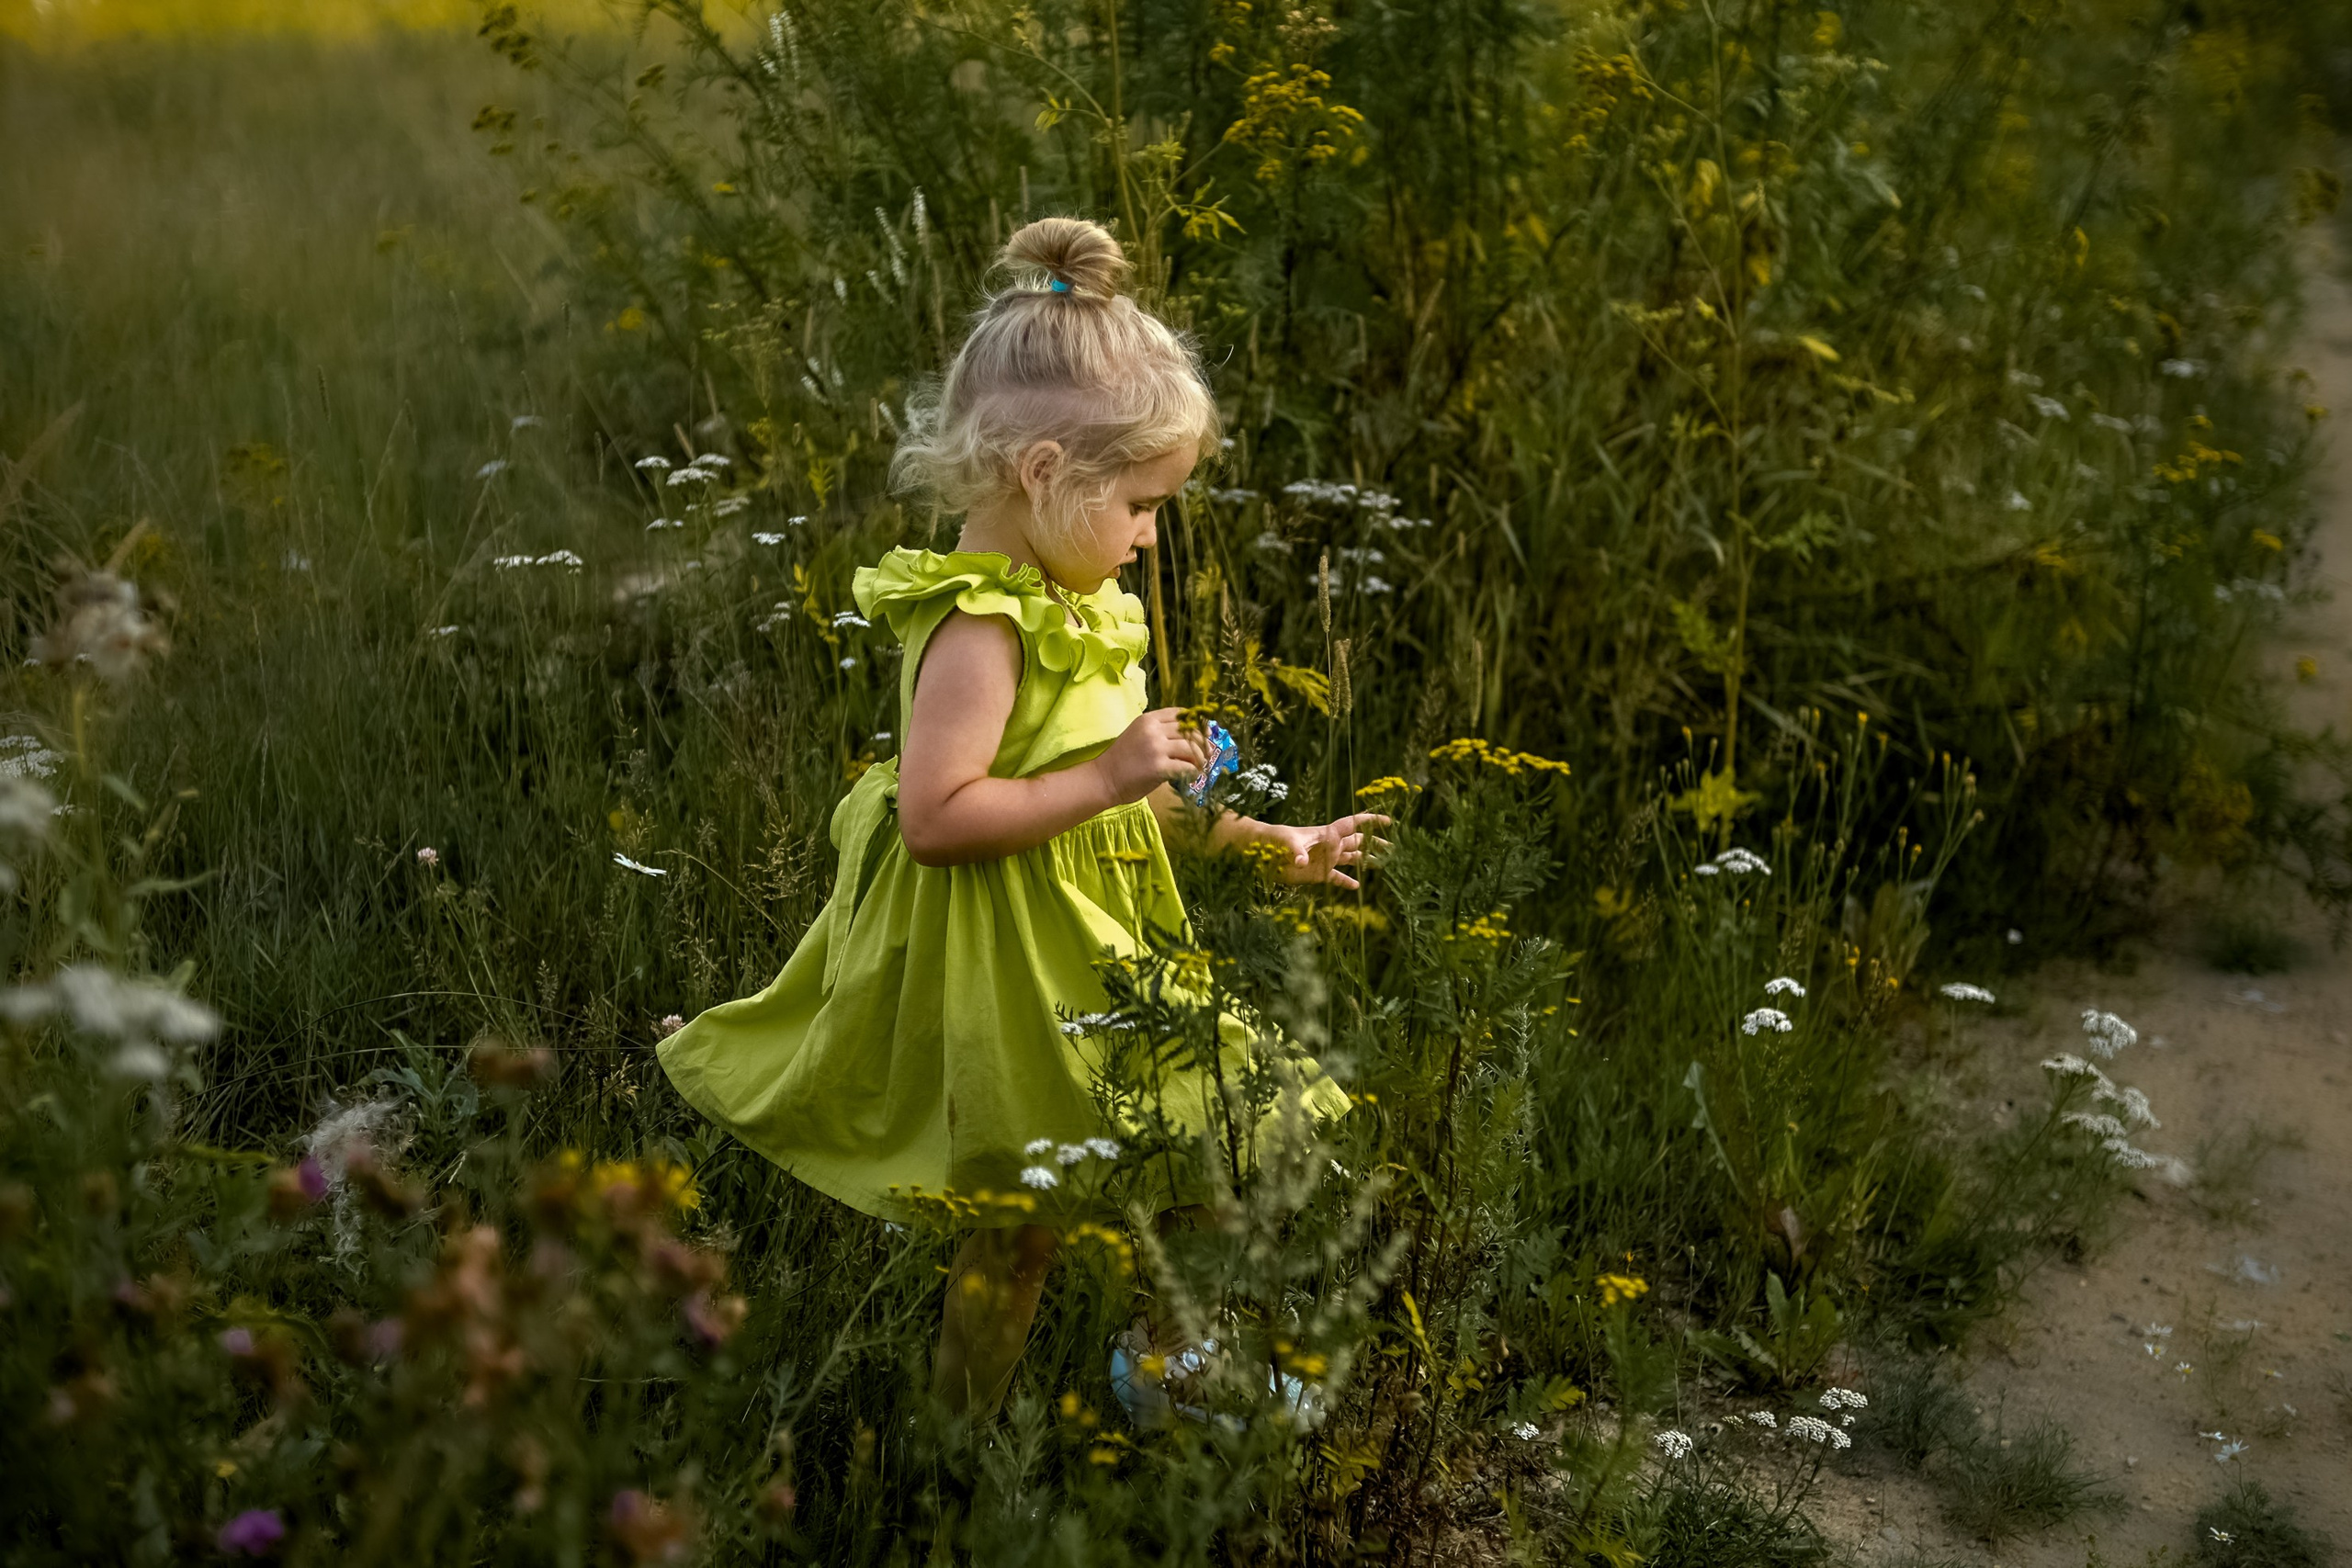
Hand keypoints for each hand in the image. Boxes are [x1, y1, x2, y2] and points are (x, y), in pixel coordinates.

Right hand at [1093, 708, 1210, 805]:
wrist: (1104, 778)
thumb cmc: (1122, 760)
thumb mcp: (1138, 735)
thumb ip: (1160, 733)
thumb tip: (1191, 738)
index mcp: (1148, 719)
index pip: (1180, 714)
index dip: (1197, 722)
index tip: (1206, 731)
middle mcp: (1153, 730)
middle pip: (1190, 730)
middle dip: (1203, 742)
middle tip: (1210, 752)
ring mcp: (1156, 748)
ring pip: (1191, 747)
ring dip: (1201, 757)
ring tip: (1202, 765)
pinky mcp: (1159, 767)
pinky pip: (1186, 766)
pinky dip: (1194, 771)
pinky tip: (1193, 775)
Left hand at [1256, 813, 1391, 890]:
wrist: (1261, 851)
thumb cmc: (1274, 840)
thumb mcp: (1287, 842)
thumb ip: (1297, 851)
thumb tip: (1301, 863)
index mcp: (1327, 834)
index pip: (1353, 824)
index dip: (1370, 821)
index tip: (1387, 821)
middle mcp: (1330, 846)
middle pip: (1358, 842)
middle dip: (1374, 842)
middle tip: (1392, 847)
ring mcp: (1325, 860)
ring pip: (1351, 859)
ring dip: (1365, 860)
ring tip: (1381, 863)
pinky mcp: (1318, 874)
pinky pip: (1336, 878)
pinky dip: (1346, 882)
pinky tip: (1356, 887)